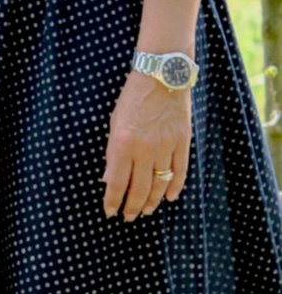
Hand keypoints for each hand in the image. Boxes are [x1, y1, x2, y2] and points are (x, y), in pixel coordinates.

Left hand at [103, 71, 190, 220]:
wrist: (161, 77)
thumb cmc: (132, 98)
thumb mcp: (114, 123)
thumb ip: (113, 152)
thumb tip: (109, 179)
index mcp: (123, 142)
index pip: (118, 182)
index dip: (114, 200)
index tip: (111, 211)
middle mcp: (145, 148)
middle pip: (139, 188)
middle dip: (133, 206)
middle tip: (129, 217)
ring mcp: (166, 147)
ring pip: (159, 184)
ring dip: (152, 201)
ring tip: (146, 211)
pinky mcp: (183, 143)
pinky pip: (180, 172)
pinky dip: (175, 187)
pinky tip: (169, 197)